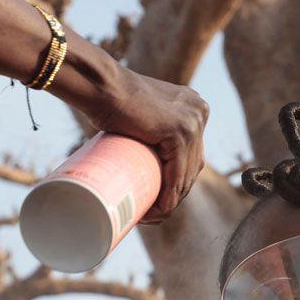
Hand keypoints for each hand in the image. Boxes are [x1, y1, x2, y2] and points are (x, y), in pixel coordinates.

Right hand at [86, 67, 208, 223]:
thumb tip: (138, 147)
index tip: (153, 199)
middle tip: (148, 211)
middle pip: (191, 166)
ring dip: (170, 201)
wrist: (100, 84)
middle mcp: (199, 112)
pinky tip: (158, 210)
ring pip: (186, 175)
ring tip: (146, 215)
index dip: (176, 183)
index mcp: (194, 108)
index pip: (191, 156)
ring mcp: (192, 122)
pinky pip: (177, 174)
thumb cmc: (109, 98)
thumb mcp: (140, 112)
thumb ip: (147, 125)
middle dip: (174, 195)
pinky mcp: (179, 132)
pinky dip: (168, 196)